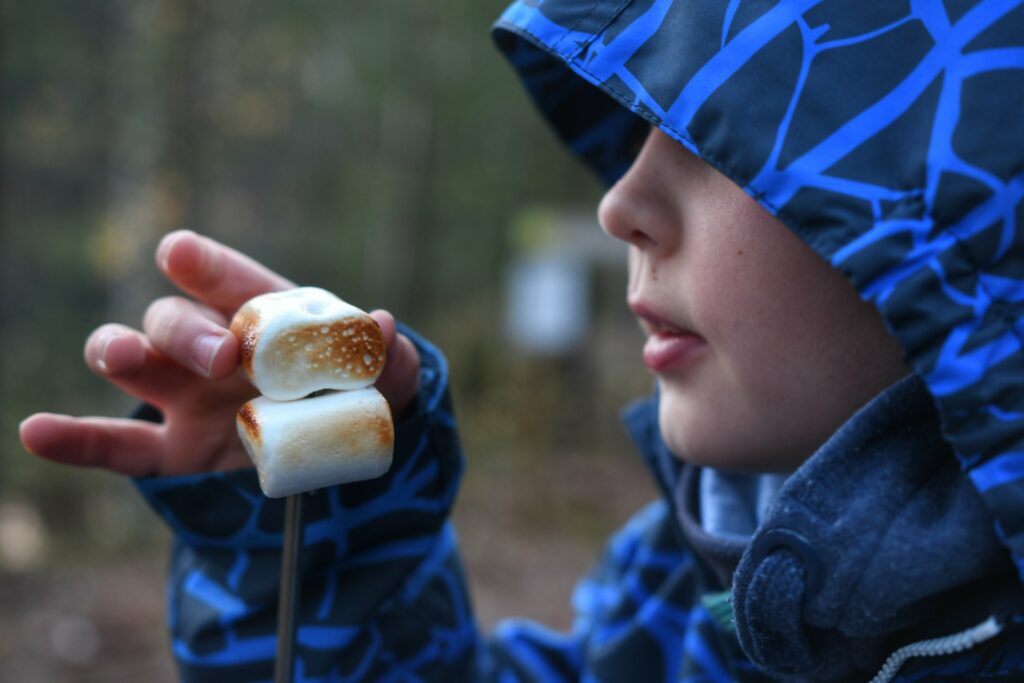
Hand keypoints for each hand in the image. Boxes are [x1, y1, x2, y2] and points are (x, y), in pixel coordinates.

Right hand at [19, 230, 420, 476]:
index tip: (179, 253)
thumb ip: (386, 354)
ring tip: (121, 355)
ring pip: (134, 360)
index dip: (206, 267)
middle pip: (176, 319)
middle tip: (220, 354)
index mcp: (264, 318)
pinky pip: (117, 446)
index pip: (232, 282)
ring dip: (122, 351)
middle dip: (187, 329)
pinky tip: (36, 432)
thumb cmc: (353, 394)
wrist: (335, 452)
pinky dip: (76, 439)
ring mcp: (186, 397)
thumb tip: (383, 325)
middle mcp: (214, 348)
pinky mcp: (173, 450)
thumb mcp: (384, 378)